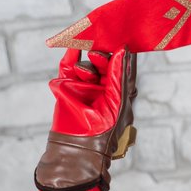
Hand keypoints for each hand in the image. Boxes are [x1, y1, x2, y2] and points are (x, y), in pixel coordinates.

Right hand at [35, 47, 136, 190]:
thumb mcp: (117, 103)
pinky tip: (73, 45)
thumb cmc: (104, 133)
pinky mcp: (67, 88)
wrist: (77, 150)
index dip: (122, 54)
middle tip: (99, 54)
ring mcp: (84, 87)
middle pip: (104, 62)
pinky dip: (70, 56)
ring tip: (85, 72)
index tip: (122, 40)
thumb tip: (123, 51)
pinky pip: (68, 66)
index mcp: (119, 93)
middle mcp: (102, 88)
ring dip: (88, 64)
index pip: (122, 68)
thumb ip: (119, 77)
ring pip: (87, 64)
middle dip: (102, 56)